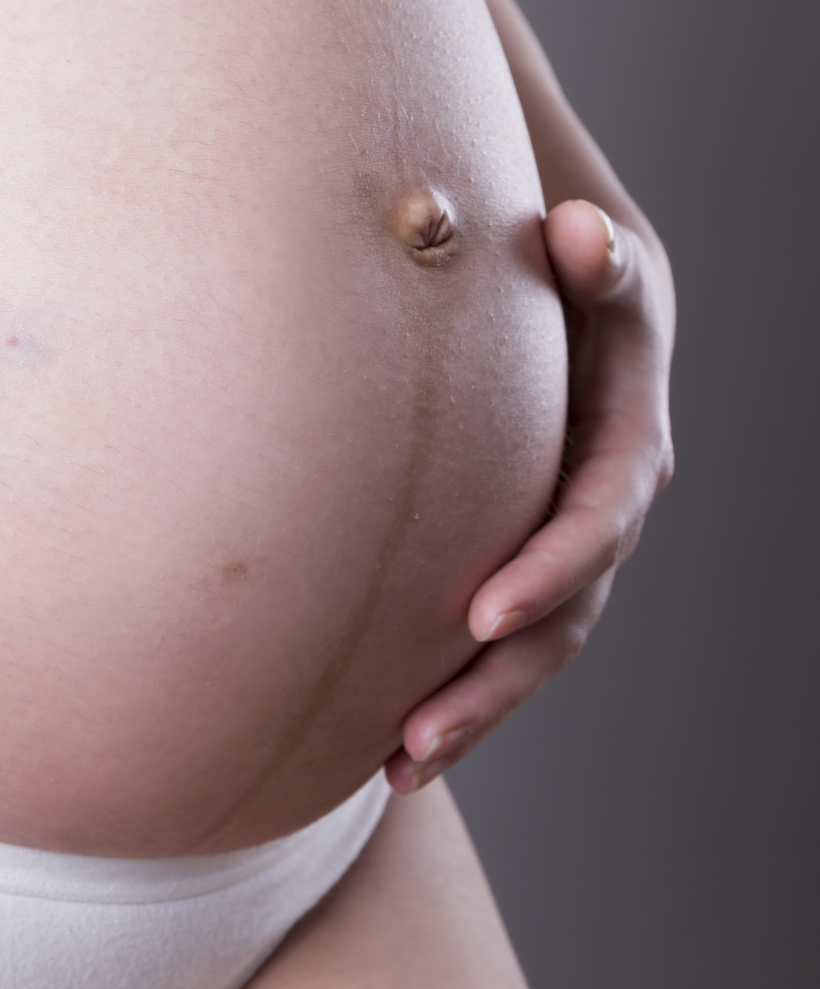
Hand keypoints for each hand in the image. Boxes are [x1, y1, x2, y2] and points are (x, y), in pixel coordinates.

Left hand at [388, 199, 675, 792]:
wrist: (561, 297)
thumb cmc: (564, 271)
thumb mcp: (588, 260)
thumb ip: (593, 260)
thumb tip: (580, 235)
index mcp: (624, 446)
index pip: (592, 522)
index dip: (545, 572)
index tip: (479, 613)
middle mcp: (599, 513)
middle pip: (560, 619)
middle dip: (495, 682)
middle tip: (420, 732)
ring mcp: (560, 550)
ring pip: (525, 652)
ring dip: (468, 712)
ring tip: (395, 765)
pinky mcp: (516, 565)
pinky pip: (489, 647)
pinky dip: (445, 694)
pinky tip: (377, 753)